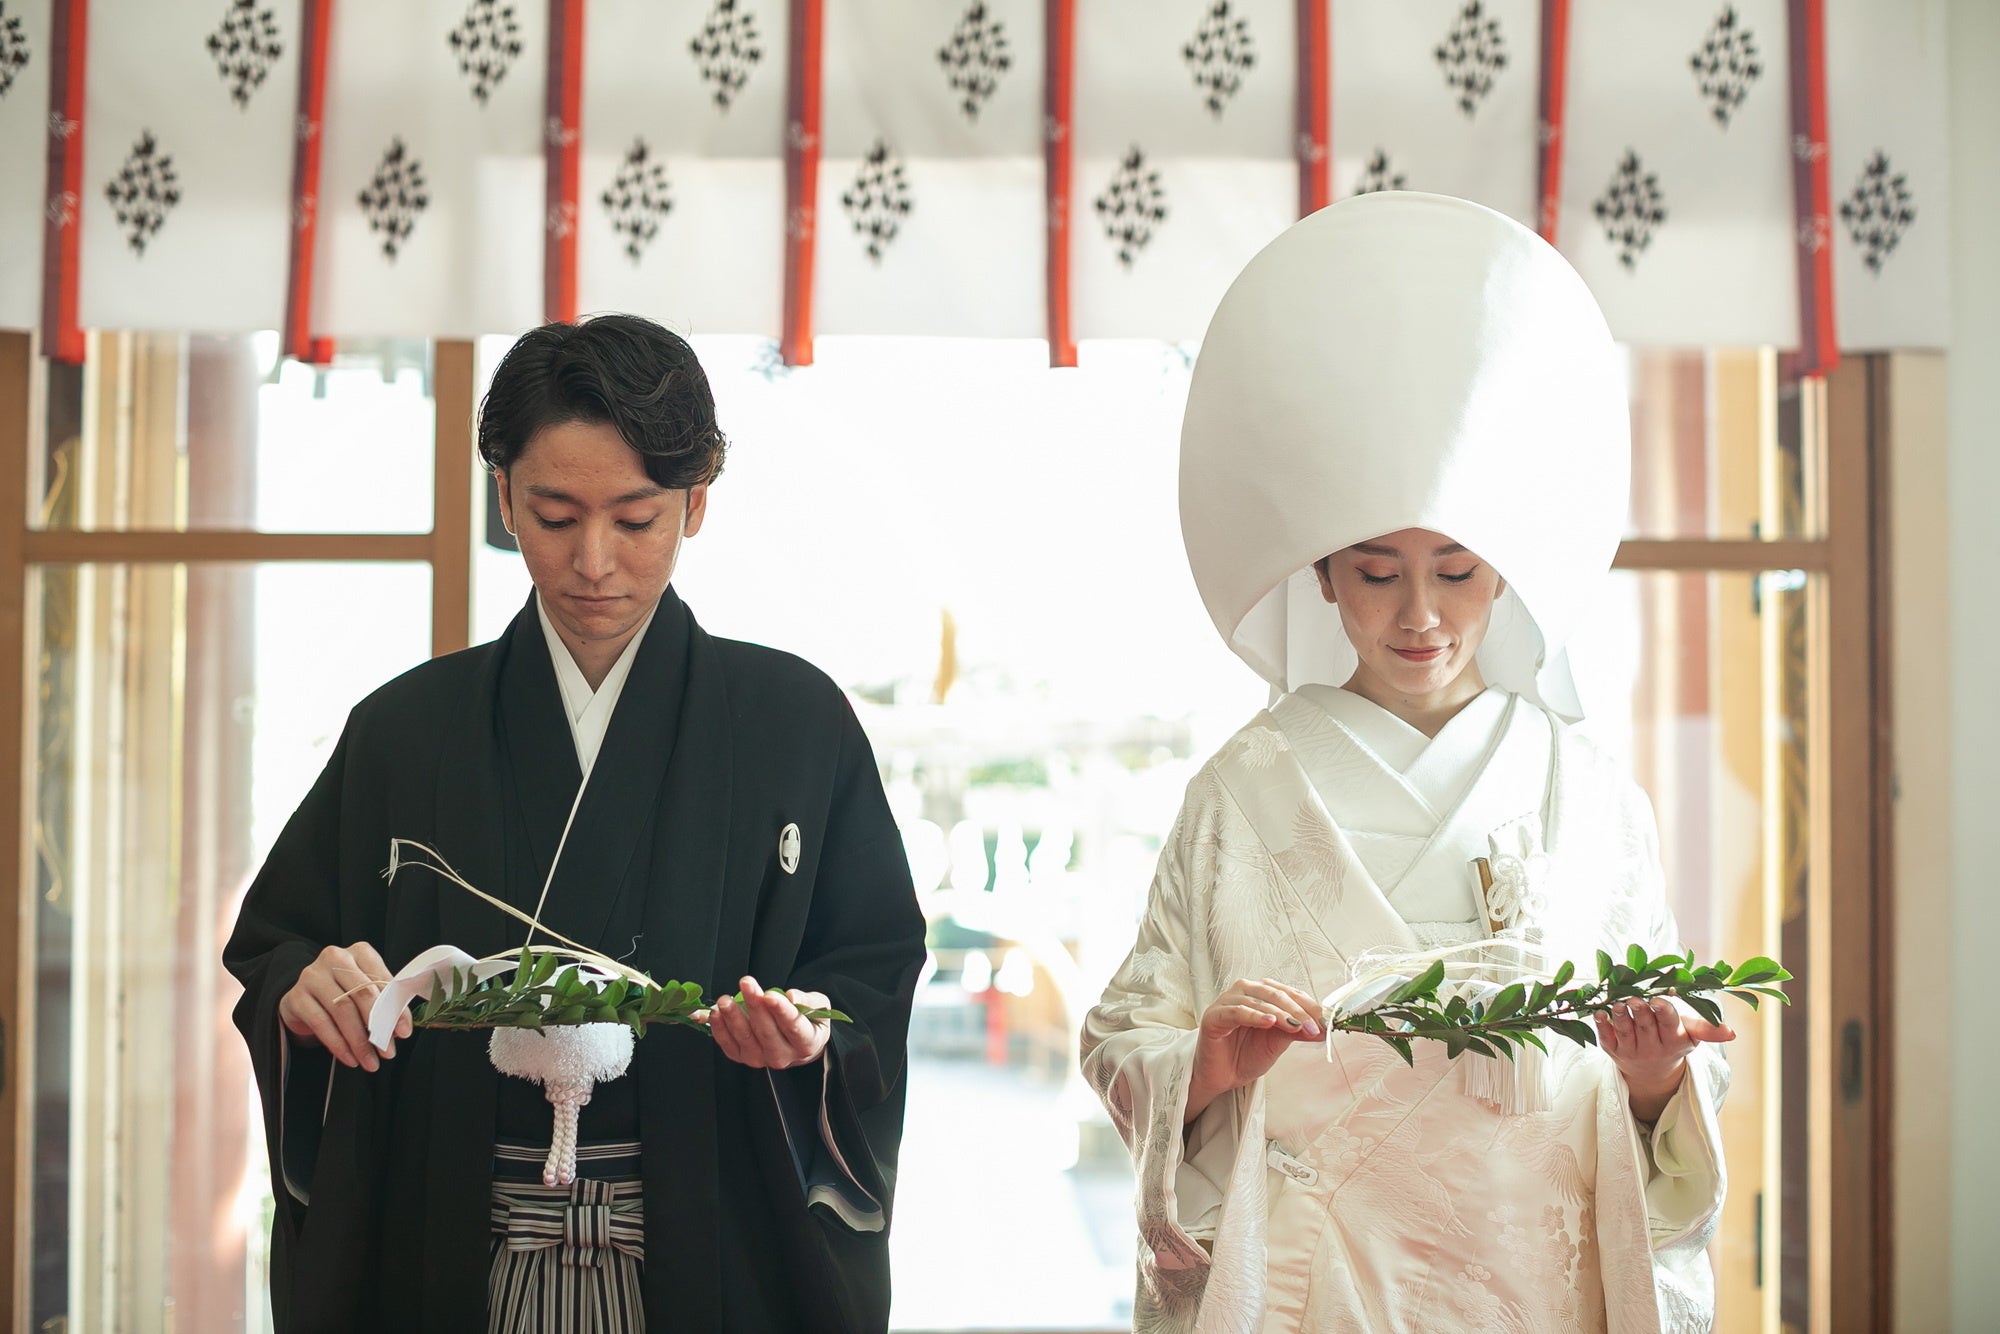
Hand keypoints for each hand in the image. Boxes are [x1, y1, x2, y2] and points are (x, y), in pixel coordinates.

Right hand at [278, 941, 412, 1071]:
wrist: (304, 999)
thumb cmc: (344, 992)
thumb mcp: (366, 991)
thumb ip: (385, 1003)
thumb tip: (401, 1029)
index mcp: (360, 952)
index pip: (383, 980)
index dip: (395, 1009)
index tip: (404, 1033)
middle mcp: (335, 958)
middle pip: (362, 994)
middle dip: (378, 1027)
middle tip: (387, 1051)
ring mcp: (312, 976)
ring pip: (342, 1010)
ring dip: (359, 1041)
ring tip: (370, 1061)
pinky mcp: (295, 997)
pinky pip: (321, 1023)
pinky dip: (338, 1044)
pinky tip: (349, 1058)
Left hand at [703, 976, 830, 1070]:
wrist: (796, 1043)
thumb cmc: (808, 1020)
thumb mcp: (818, 1006)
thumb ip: (808, 1000)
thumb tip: (791, 996)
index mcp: (806, 1043)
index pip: (794, 1026)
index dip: (780, 1010)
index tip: (769, 995)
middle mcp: (783, 1056)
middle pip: (766, 1031)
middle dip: (754, 1005)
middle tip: (746, 983)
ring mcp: (761, 1059)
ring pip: (745, 1038)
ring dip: (732, 1017)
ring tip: (725, 1000)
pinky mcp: (743, 1057)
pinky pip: (728, 1045)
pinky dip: (719, 1029)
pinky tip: (714, 1013)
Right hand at [1184, 978, 1322, 1124]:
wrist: (1222, 1078)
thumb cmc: (1246, 1056)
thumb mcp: (1278, 1043)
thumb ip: (1296, 1031)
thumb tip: (1323, 1028)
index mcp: (1260, 994)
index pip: (1289, 993)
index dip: (1309, 1006)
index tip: (1326, 1021)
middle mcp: (1244, 992)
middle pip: (1275, 993)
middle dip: (1298, 1010)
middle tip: (1314, 1026)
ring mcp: (1227, 1001)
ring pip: (1258, 1000)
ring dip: (1281, 1013)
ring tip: (1296, 1026)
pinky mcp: (1213, 1016)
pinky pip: (1236, 1011)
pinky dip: (1254, 1015)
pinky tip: (1269, 1022)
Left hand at [1595, 997, 1734, 1121]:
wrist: (1652, 1071)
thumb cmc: (1673, 1039)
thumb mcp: (1692, 1035)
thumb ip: (1707, 1029)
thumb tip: (1732, 1033)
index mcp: (1674, 1040)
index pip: (1669, 1025)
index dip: (1664, 1013)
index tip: (1659, 1001)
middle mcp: (1651, 1047)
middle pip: (1645, 1026)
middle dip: (1640, 1011)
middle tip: (1634, 998)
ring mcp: (1630, 1050)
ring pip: (1624, 1032)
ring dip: (1620, 1017)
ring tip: (1616, 1004)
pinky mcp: (1612, 1050)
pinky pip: (1605, 1038)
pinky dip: (1601, 1026)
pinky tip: (1597, 1013)